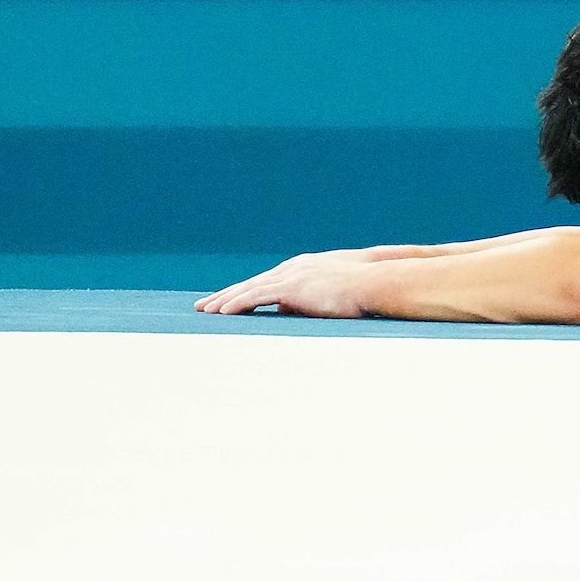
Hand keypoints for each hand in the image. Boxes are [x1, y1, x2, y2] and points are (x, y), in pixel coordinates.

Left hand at [196, 248, 391, 315]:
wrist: (375, 283)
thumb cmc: (361, 291)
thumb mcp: (329, 295)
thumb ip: (305, 301)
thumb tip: (284, 312)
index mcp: (300, 269)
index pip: (264, 282)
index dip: (242, 292)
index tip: (225, 301)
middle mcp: (291, 268)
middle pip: (250, 283)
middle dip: (225, 295)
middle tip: (203, 306)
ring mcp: (291, 275)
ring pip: (248, 289)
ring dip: (224, 300)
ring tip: (205, 312)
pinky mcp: (292, 287)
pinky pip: (257, 296)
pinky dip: (237, 304)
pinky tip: (222, 313)